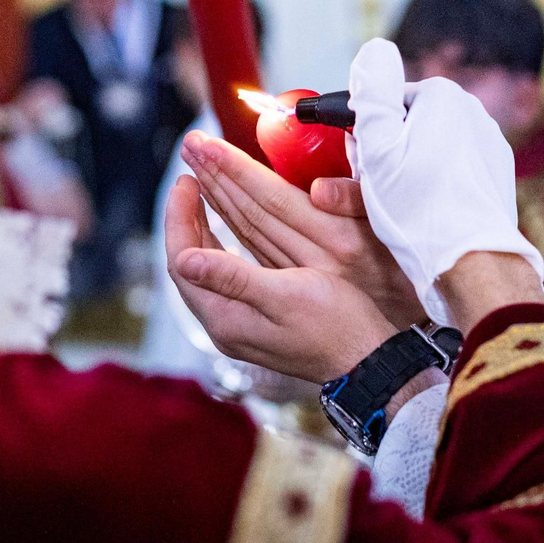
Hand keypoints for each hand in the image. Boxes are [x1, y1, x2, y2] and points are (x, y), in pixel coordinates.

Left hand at [179, 131, 425, 327]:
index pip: (182, 258)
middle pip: (187, 263)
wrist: (364, 362)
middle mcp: (223, 324)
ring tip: (200, 197)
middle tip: (189, 181)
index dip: (178, 218)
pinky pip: (221, 277)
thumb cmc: (334, 326)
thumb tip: (184, 260)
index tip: (185, 181)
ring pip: (204, 269)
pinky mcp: (253, 322)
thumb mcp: (285, 295)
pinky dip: (217, 247)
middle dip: (184, 219)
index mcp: (225, 317)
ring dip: (199, 231)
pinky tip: (226, 234)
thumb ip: (233, 277)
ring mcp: (237, 326)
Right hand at [347, 39, 543, 325]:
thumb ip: (372, 91)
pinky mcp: (494, 180)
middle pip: (407, 127)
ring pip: (427, 153)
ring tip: (395, 208)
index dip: (364, 133)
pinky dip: (431, 192)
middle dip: (384, 156)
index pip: (386, 102)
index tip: (355, 162)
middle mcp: (473, 114)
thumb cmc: (418, 206)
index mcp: (444, 96)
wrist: (472, 262)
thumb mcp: (377, 144)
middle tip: (370, 189)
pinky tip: (422, 217)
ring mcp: (488, 148)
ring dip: (404, 175)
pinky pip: (450, 176)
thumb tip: (375, 48)